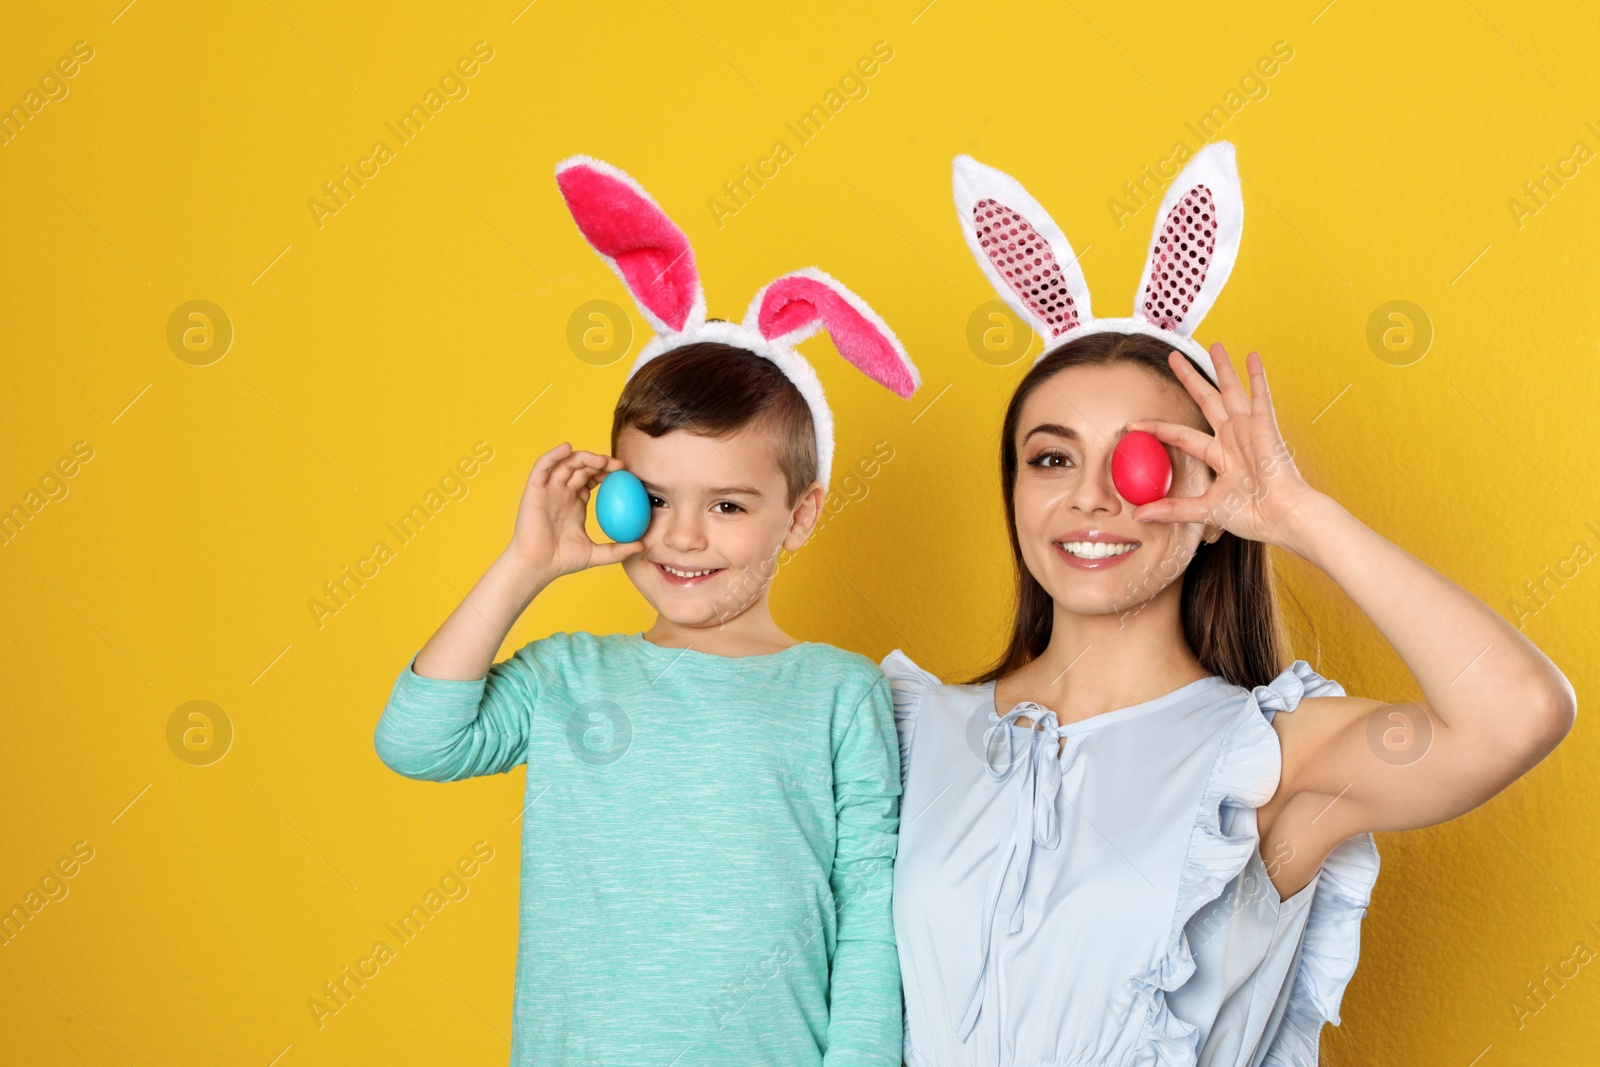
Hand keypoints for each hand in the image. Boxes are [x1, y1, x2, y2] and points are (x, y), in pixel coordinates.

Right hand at [506, 442, 642, 579]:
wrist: (537, 566)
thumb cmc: (562, 560)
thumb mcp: (596, 554)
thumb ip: (618, 549)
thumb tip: (642, 546)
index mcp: (575, 502)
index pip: (592, 478)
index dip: (607, 472)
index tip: (626, 473)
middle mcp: (561, 492)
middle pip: (581, 467)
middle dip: (600, 462)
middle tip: (619, 465)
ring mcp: (548, 489)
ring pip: (565, 463)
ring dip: (583, 456)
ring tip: (601, 460)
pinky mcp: (534, 490)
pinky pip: (542, 467)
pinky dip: (553, 454)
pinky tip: (567, 448)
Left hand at [1126, 343, 1321, 547]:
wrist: (1281, 516)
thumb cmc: (1252, 515)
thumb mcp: (1204, 510)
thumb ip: (1172, 508)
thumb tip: (1139, 515)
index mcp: (1220, 456)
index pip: (1181, 436)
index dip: (1158, 428)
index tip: (1134, 423)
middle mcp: (1233, 438)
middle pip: (1206, 400)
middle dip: (1190, 379)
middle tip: (1175, 357)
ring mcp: (1249, 430)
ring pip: (1231, 391)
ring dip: (1222, 368)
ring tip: (1214, 344)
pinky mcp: (1265, 426)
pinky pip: (1260, 396)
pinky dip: (1257, 376)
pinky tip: (1252, 356)